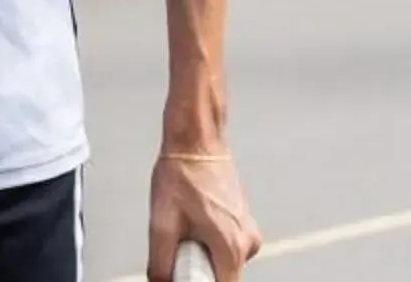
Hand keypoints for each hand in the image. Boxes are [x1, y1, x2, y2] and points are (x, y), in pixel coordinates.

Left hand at [149, 150, 259, 280]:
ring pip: (221, 262)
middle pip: (220, 277)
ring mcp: (249, 234)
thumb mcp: (162, 222)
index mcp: (231, 247)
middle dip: (196, 269)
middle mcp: (247, 244)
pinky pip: (225, 247)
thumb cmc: (182, 174)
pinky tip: (194, 219)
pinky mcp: (244, 225)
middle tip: (179, 242)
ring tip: (185, 225)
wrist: (197, 141)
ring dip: (201, 254)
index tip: (183, 270)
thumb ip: (161, 262)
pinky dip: (208, 242)